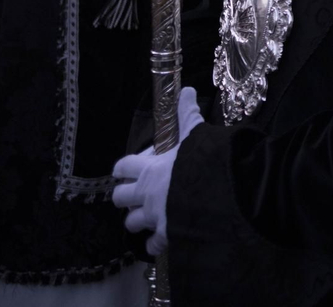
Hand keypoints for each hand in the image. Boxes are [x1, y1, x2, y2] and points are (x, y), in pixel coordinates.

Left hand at [111, 87, 202, 255]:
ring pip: (130, 223)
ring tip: (150, 215)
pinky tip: (162, 238)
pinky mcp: (165, 234)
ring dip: (138, 220)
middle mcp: (144, 194)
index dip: (124, 168)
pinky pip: (152, 245)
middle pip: (119, 198)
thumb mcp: (195, 133)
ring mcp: (153, 216)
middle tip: (140, 193)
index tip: (131, 168)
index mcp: (147, 169)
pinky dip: (155, 243)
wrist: (213, 192)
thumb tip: (186, 89)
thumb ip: (187, 114)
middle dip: (126, 196)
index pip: (121, 167)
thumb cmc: (201, 160)